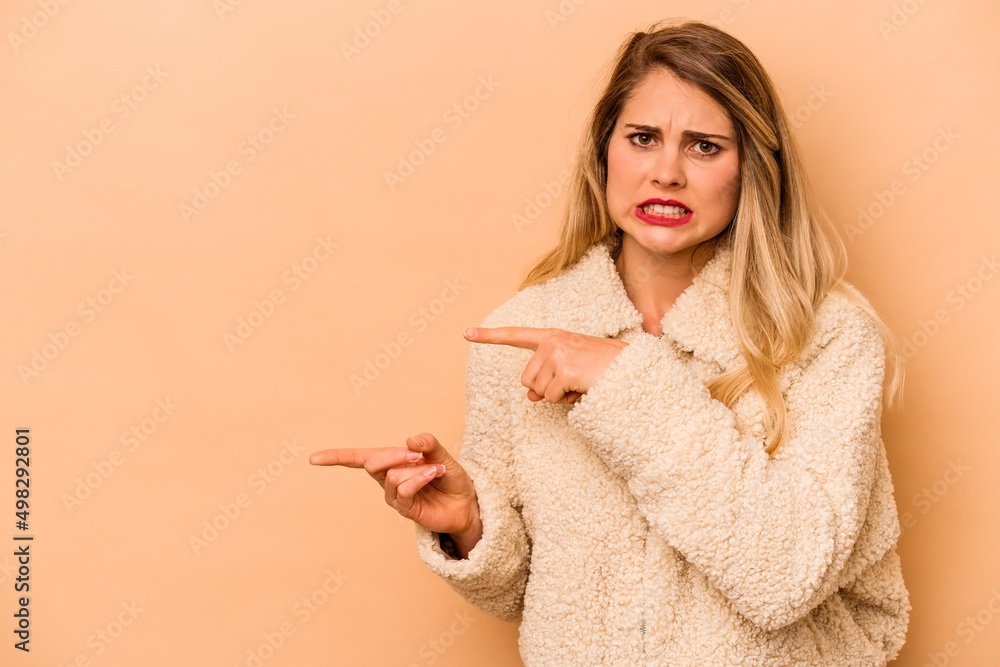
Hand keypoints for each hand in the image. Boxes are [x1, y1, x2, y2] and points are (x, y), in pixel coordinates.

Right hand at [308, 433, 479, 538]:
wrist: (466, 502)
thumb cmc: (450, 477)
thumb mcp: (441, 454)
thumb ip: (428, 444)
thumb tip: (410, 439)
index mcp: (390, 462)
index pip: (358, 458)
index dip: (336, 457)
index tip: (313, 459)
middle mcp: (387, 479)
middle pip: (372, 462)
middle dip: (393, 454)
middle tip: (418, 455)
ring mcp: (394, 496)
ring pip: (391, 476)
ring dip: (415, 469)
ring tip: (434, 469)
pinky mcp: (405, 509)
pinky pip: (403, 491)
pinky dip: (418, 478)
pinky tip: (432, 474)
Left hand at [465, 326, 627, 403]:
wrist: (631, 370)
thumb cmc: (603, 370)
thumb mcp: (570, 371)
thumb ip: (547, 377)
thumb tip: (529, 396)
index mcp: (553, 336)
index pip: (516, 335)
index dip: (489, 336)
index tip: (466, 333)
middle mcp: (552, 340)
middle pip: (527, 379)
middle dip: (546, 388)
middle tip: (573, 382)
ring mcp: (558, 354)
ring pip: (538, 391)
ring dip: (558, 395)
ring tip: (581, 384)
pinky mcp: (564, 370)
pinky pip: (552, 397)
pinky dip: (566, 400)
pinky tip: (583, 388)